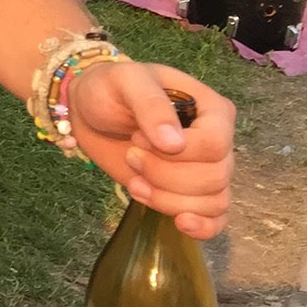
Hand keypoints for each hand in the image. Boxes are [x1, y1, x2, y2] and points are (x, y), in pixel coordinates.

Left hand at [67, 61, 234, 238]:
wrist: (89, 112)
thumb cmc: (109, 89)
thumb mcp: (125, 80)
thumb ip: (150, 105)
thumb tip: (174, 143)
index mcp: (212, 109)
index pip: (214, 145)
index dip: (176, 152)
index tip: (138, 137)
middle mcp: (217, 141)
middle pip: (214, 177)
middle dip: (165, 175)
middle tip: (131, 156)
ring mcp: (206, 169)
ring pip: (213, 202)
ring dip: (169, 199)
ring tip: (135, 182)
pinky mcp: (191, 193)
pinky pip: (216, 219)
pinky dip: (199, 226)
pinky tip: (178, 222)